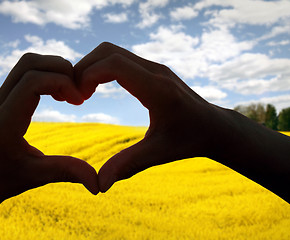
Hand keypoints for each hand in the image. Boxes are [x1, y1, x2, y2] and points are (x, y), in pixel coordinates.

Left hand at [0, 53, 98, 201]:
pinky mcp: (0, 98)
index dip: (62, 83)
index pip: (32, 82)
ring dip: (52, 70)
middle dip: (60, 69)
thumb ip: (67, 172)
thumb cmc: (4, 181)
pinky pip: (23, 73)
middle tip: (78, 92)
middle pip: (29, 63)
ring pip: (26, 64)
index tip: (79, 101)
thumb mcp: (37, 177)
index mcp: (4, 123)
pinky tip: (57, 95)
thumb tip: (98, 184)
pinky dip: (45, 75)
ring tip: (69, 93)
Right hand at [74, 42, 224, 191]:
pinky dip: (101, 68)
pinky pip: (119, 58)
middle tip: (75, 95)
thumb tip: (99, 185)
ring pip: (112, 51)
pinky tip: (97, 89)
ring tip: (83, 93)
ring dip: (92, 66)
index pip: (114, 64)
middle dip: (84, 68)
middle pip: (108, 51)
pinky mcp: (152, 69)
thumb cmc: (189, 140)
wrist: (214, 127)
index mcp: (156, 89)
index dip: (88, 75)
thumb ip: (127, 165)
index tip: (78, 99)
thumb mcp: (158, 154)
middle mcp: (155, 70)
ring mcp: (154, 67)